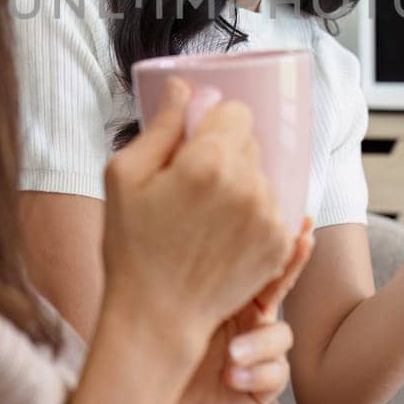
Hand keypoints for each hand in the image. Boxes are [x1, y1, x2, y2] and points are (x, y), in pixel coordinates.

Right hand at [100, 78, 293, 364]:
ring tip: (205, 217)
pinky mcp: (279, 244)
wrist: (157, 317)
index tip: (193, 145)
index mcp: (208, 161)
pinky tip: (222, 237)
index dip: (212, 124)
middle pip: (250, 142)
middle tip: (191, 187)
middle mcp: (247, 184)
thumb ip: (161, 126)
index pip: (236, 111)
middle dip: (224, 153)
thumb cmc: (132, 247)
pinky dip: (252, 215)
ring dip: (240, 185)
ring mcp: (269, 216)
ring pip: (262, 176)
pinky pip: (273, 208)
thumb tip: (183, 86)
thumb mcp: (124, 177)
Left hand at [164, 220, 314, 403]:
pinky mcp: (261, 385)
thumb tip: (183, 227)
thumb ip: (183, 276)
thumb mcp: (164, 304)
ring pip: (281, 334)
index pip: (258, 261)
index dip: (281, 241)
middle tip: (302, 242)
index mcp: (230, 292)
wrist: (142, 398)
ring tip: (231, 353)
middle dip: (294, 263)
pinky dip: (256, 372)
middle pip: (282, 286)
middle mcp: (250, 317)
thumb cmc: (149, 348)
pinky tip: (231, 375)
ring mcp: (259, 351)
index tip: (304, 219)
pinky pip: (276, 373)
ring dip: (259, 342)